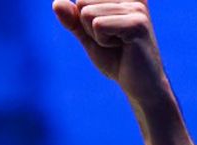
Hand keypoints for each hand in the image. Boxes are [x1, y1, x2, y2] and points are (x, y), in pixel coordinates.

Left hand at [51, 0, 170, 106]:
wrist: (139, 84)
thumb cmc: (116, 59)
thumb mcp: (88, 36)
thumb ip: (72, 19)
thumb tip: (56, 2)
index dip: (85, 23)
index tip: (107, 34)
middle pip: (83, 2)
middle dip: (89, 28)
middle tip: (113, 41)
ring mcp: (136, 7)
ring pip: (88, 14)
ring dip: (97, 36)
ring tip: (119, 44)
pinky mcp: (137, 23)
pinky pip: (98, 25)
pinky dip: (103, 42)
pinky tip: (122, 47)